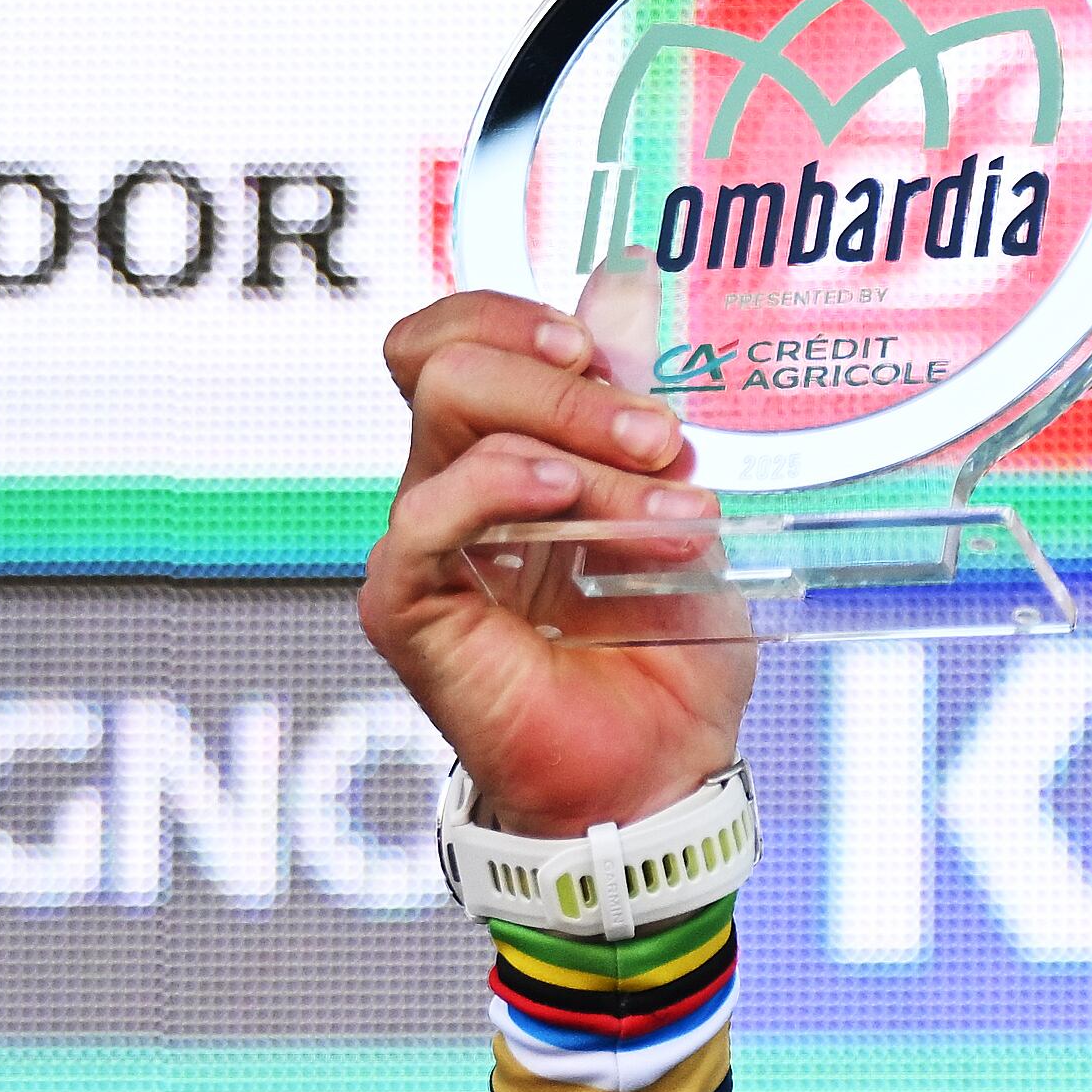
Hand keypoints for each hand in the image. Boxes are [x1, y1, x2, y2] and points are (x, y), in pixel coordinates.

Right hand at [358, 292, 755, 833]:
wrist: (662, 770)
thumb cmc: (669, 657)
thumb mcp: (684, 528)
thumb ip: (653, 449)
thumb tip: (642, 358)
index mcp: (510, 454)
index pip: (459, 338)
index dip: (515, 320)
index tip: (601, 346)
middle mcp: (455, 485)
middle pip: (451, 364)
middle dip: (564, 382)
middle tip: (659, 438)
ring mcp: (426, 542)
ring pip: (449, 418)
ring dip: (566, 435)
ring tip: (658, 495)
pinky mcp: (407, 603)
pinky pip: (423, 518)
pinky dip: (493, 486)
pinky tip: (561, 499)